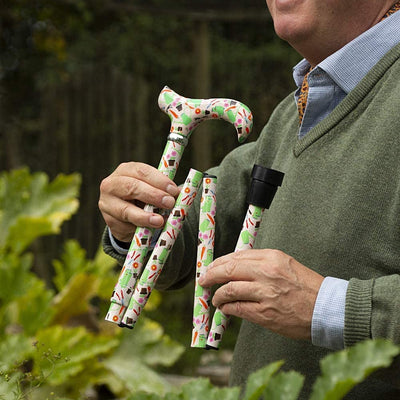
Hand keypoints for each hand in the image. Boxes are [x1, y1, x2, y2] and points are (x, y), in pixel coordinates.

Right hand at [98, 162, 179, 241]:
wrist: (125, 215)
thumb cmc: (143, 197)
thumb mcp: (152, 189)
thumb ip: (163, 190)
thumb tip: (180, 194)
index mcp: (125, 170)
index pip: (141, 171)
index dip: (159, 180)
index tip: (173, 190)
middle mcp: (112, 184)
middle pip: (131, 187)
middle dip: (153, 195)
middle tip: (169, 203)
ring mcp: (107, 203)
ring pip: (126, 210)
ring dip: (145, 216)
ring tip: (159, 221)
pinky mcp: (109, 221)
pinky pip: (125, 226)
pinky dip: (139, 228)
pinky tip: (149, 230)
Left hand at [199, 249, 323, 339]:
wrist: (327, 308)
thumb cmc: (306, 286)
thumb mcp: (285, 264)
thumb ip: (261, 263)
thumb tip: (235, 267)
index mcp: (272, 257)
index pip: (237, 256)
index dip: (220, 263)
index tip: (211, 267)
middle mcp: (266, 272)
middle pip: (229, 269)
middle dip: (211, 275)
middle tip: (204, 280)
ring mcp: (265, 293)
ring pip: (230, 290)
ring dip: (218, 295)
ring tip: (215, 299)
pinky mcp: (265, 314)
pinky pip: (238, 308)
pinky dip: (228, 308)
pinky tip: (226, 308)